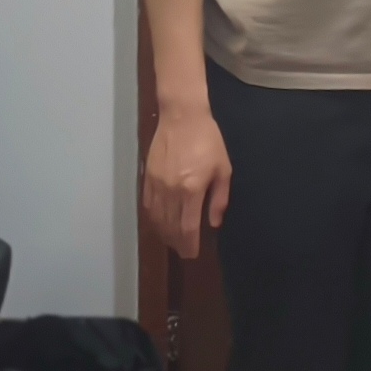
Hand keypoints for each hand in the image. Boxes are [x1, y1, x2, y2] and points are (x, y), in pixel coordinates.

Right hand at [142, 103, 232, 258]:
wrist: (182, 116)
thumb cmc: (208, 140)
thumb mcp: (223, 169)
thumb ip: (219, 199)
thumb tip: (214, 223)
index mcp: (191, 190)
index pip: (187, 227)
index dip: (189, 245)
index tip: (192, 254)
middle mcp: (171, 191)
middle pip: (170, 227)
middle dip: (177, 243)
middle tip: (183, 251)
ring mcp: (156, 185)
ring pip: (157, 219)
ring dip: (164, 234)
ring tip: (172, 241)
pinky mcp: (148, 177)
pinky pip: (148, 205)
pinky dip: (153, 219)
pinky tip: (159, 223)